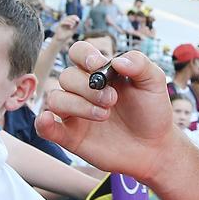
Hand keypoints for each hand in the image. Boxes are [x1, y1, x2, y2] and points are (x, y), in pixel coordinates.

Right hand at [35, 44, 179, 182]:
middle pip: (67, 76)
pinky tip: (49, 121)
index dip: (84, 56)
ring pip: (55, 99)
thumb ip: (140, 64)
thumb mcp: (154, 82)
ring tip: (104, 115)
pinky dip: (43, 122)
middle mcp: (83, 89)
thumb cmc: (152, 111)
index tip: (98, 66)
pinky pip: (45, 127)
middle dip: (88, 87)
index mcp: (100, 71)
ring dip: (77, 105)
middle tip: (112, 100)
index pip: (78, 52)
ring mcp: (74, 113)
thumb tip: (117, 60)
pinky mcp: (70, 136)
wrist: (155, 147)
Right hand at [53, 15, 79, 43]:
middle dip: (74, 18)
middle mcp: (65, 21)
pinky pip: (63, 22)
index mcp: (69, 21)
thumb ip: (76, 25)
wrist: (62, 39)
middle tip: (76, 22)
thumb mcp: (74, 29)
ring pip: (67, 18)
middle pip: (70, 16)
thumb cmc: (67, 35)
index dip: (75, 17)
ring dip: (71, 21)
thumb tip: (79, 20)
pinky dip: (68, 23)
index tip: (78, 20)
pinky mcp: (59, 25)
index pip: (72, 16)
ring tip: (72, 27)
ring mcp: (62, 22)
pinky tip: (71, 27)